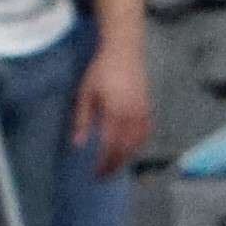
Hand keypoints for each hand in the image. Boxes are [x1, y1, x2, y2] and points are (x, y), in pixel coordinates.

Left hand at [71, 36, 150, 172]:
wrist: (124, 50)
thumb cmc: (101, 70)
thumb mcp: (85, 93)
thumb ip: (82, 120)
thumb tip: (78, 145)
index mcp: (115, 112)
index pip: (109, 146)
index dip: (103, 163)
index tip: (95, 174)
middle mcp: (132, 115)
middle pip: (125, 149)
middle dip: (114, 165)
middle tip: (104, 176)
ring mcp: (143, 112)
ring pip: (137, 143)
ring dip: (126, 157)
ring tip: (115, 166)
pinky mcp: (148, 108)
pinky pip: (145, 133)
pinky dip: (138, 145)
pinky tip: (130, 149)